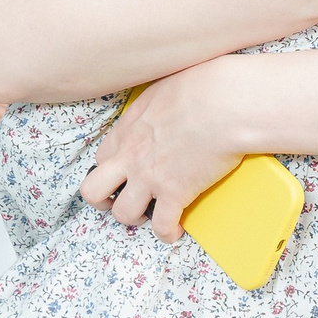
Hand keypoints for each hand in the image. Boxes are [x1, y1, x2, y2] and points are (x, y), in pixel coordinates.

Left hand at [78, 68, 237, 241]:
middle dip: (103, 201)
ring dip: (135, 218)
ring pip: (123, 214)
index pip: (101, 158)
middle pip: (93, 190)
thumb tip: (162, 103)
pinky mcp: (175, 193)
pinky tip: (176, 231)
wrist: (224, 103)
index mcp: (126, 130)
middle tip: (121, 200)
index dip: (110, 168)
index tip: (125, 172)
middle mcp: (130, 157)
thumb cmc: (201, 84)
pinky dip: (168, 233)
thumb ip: (152, 104)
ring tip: (151, 215)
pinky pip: (162, 226)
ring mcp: (149, 177)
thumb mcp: (162, 85)